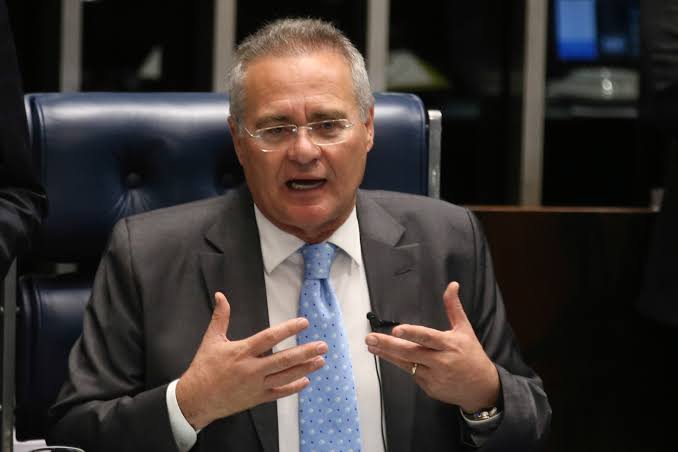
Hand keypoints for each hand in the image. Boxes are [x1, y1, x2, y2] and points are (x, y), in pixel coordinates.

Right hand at [176, 292, 326, 428]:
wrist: (195, 399)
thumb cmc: (203, 368)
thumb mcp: (211, 340)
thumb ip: (220, 317)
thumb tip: (221, 296)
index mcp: (242, 352)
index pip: (270, 338)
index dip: (288, 329)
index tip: (304, 323)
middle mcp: (251, 369)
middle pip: (284, 359)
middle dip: (305, 352)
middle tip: (322, 345)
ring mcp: (256, 385)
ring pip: (285, 376)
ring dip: (305, 368)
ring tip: (320, 360)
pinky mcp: (257, 398)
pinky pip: (279, 392)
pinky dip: (293, 387)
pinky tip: (305, 381)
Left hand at [365, 282, 499, 412]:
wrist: (482, 388)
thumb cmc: (472, 356)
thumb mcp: (465, 329)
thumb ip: (453, 307)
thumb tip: (452, 285)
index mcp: (449, 345)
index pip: (428, 337)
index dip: (412, 333)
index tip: (396, 329)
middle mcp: (441, 361)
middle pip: (410, 352)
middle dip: (388, 345)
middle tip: (370, 338)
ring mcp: (434, 376)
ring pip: (406, 364)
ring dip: (387, 355)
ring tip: (371, 346)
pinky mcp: (429, 388)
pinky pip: (412, 374)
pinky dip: (403, 365)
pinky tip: (392, 357)